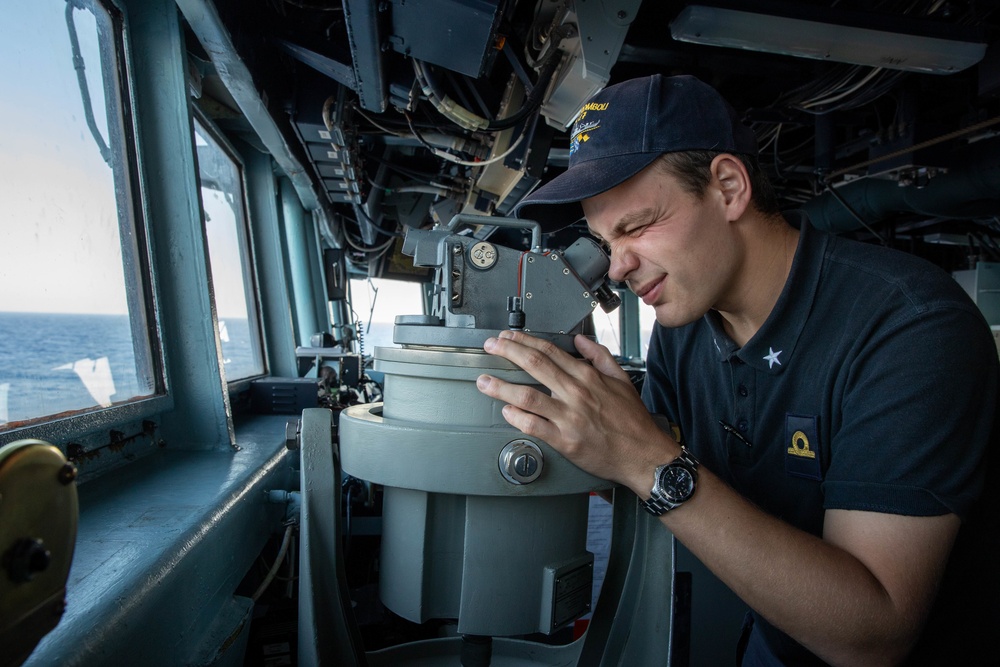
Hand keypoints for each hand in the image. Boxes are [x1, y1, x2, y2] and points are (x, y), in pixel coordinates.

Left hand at [476, 330, 675, 488]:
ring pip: (528, 396)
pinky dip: (517, 418)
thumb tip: (580, 341)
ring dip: (502, 387)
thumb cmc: (632, 421)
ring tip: (484, 381)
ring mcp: (569, 418)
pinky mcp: (565, 441)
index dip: (524, 341)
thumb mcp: (621, 380)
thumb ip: (599, 357)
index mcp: (587, 377)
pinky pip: (535, 426)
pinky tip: (505, 411)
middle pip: (534, 365)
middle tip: (490, 347)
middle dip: (507, 352)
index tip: (508, 337)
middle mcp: (576, 393)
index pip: (549, 351)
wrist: (644, 454)